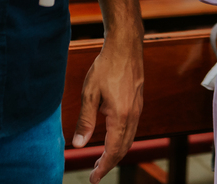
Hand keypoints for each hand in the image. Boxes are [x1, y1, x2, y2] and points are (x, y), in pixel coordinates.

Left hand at [71, 30, 144, 183]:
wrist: (126, 46)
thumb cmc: (106, 66)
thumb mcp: (89, 93)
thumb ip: (85, 120)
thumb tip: (79, 145)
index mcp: (121, 116)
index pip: (113, 150)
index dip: (103, 166)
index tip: (94, 178)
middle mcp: (133, 115)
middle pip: (124, 148)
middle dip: (110, 163)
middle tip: (96, 173)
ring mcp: (138, 108)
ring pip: (130, 138)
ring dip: (117, 152)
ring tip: (102, 159)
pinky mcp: (138, 102)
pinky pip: (132, 128)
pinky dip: (122, 139)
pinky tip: (112, 137)